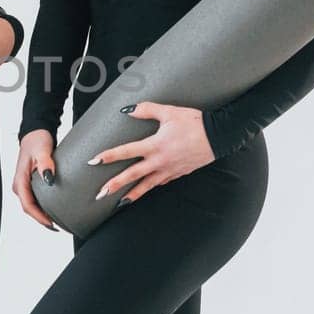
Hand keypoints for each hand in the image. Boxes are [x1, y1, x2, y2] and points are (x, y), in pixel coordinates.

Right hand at [13, 129, 59, 229]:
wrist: (35, 133)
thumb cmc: (37, 140)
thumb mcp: (42, 150)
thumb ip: (46, 164)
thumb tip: (50, 179)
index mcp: (20, 180)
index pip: (28, 205)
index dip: (39, 217)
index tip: (52, 224)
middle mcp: (20, 185)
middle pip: (29, 209)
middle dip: (42, 219)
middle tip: (59, 227)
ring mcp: (24, 185)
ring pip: (31, 205)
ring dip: (42, 214)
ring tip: (58, 220)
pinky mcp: (29, 183)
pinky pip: (35, 199)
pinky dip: (43, 206)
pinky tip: (54, 209)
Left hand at [87, 102, 216, 205]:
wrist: (219, 136)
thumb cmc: (194, 122)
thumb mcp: (170, 112)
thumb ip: (147, 109)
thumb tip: (129, 110)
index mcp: (155, 145)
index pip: (126, 152)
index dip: (109, 156)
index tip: (94, 161)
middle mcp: (160, 161)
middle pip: (133, 175)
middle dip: (115, 185)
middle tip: (99, 194)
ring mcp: (169, 170)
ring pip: (147, 186)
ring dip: (132, 195)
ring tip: (119, 203)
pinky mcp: (178, 173)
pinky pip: (161, 182)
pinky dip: (151, 187)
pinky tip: (145, 189)